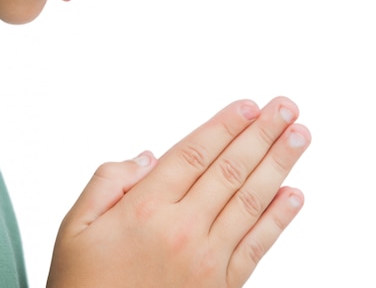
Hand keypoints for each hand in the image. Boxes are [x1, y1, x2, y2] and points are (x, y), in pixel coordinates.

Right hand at [47, 97, 309, 286]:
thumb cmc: (85, 286)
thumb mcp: (76, 227)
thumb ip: (108, 181)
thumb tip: (148, 156)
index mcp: (145, 209)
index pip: (196, 153)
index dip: (225, 125)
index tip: (249, 105)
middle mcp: (182, 230)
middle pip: (230, 169)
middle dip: (262, 133)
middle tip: (286, 108)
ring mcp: (207, 261)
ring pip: (250, 200)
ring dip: (279, 164)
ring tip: (299, 136)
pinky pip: (257, 246)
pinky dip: (278, 219)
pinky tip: (293, 195)